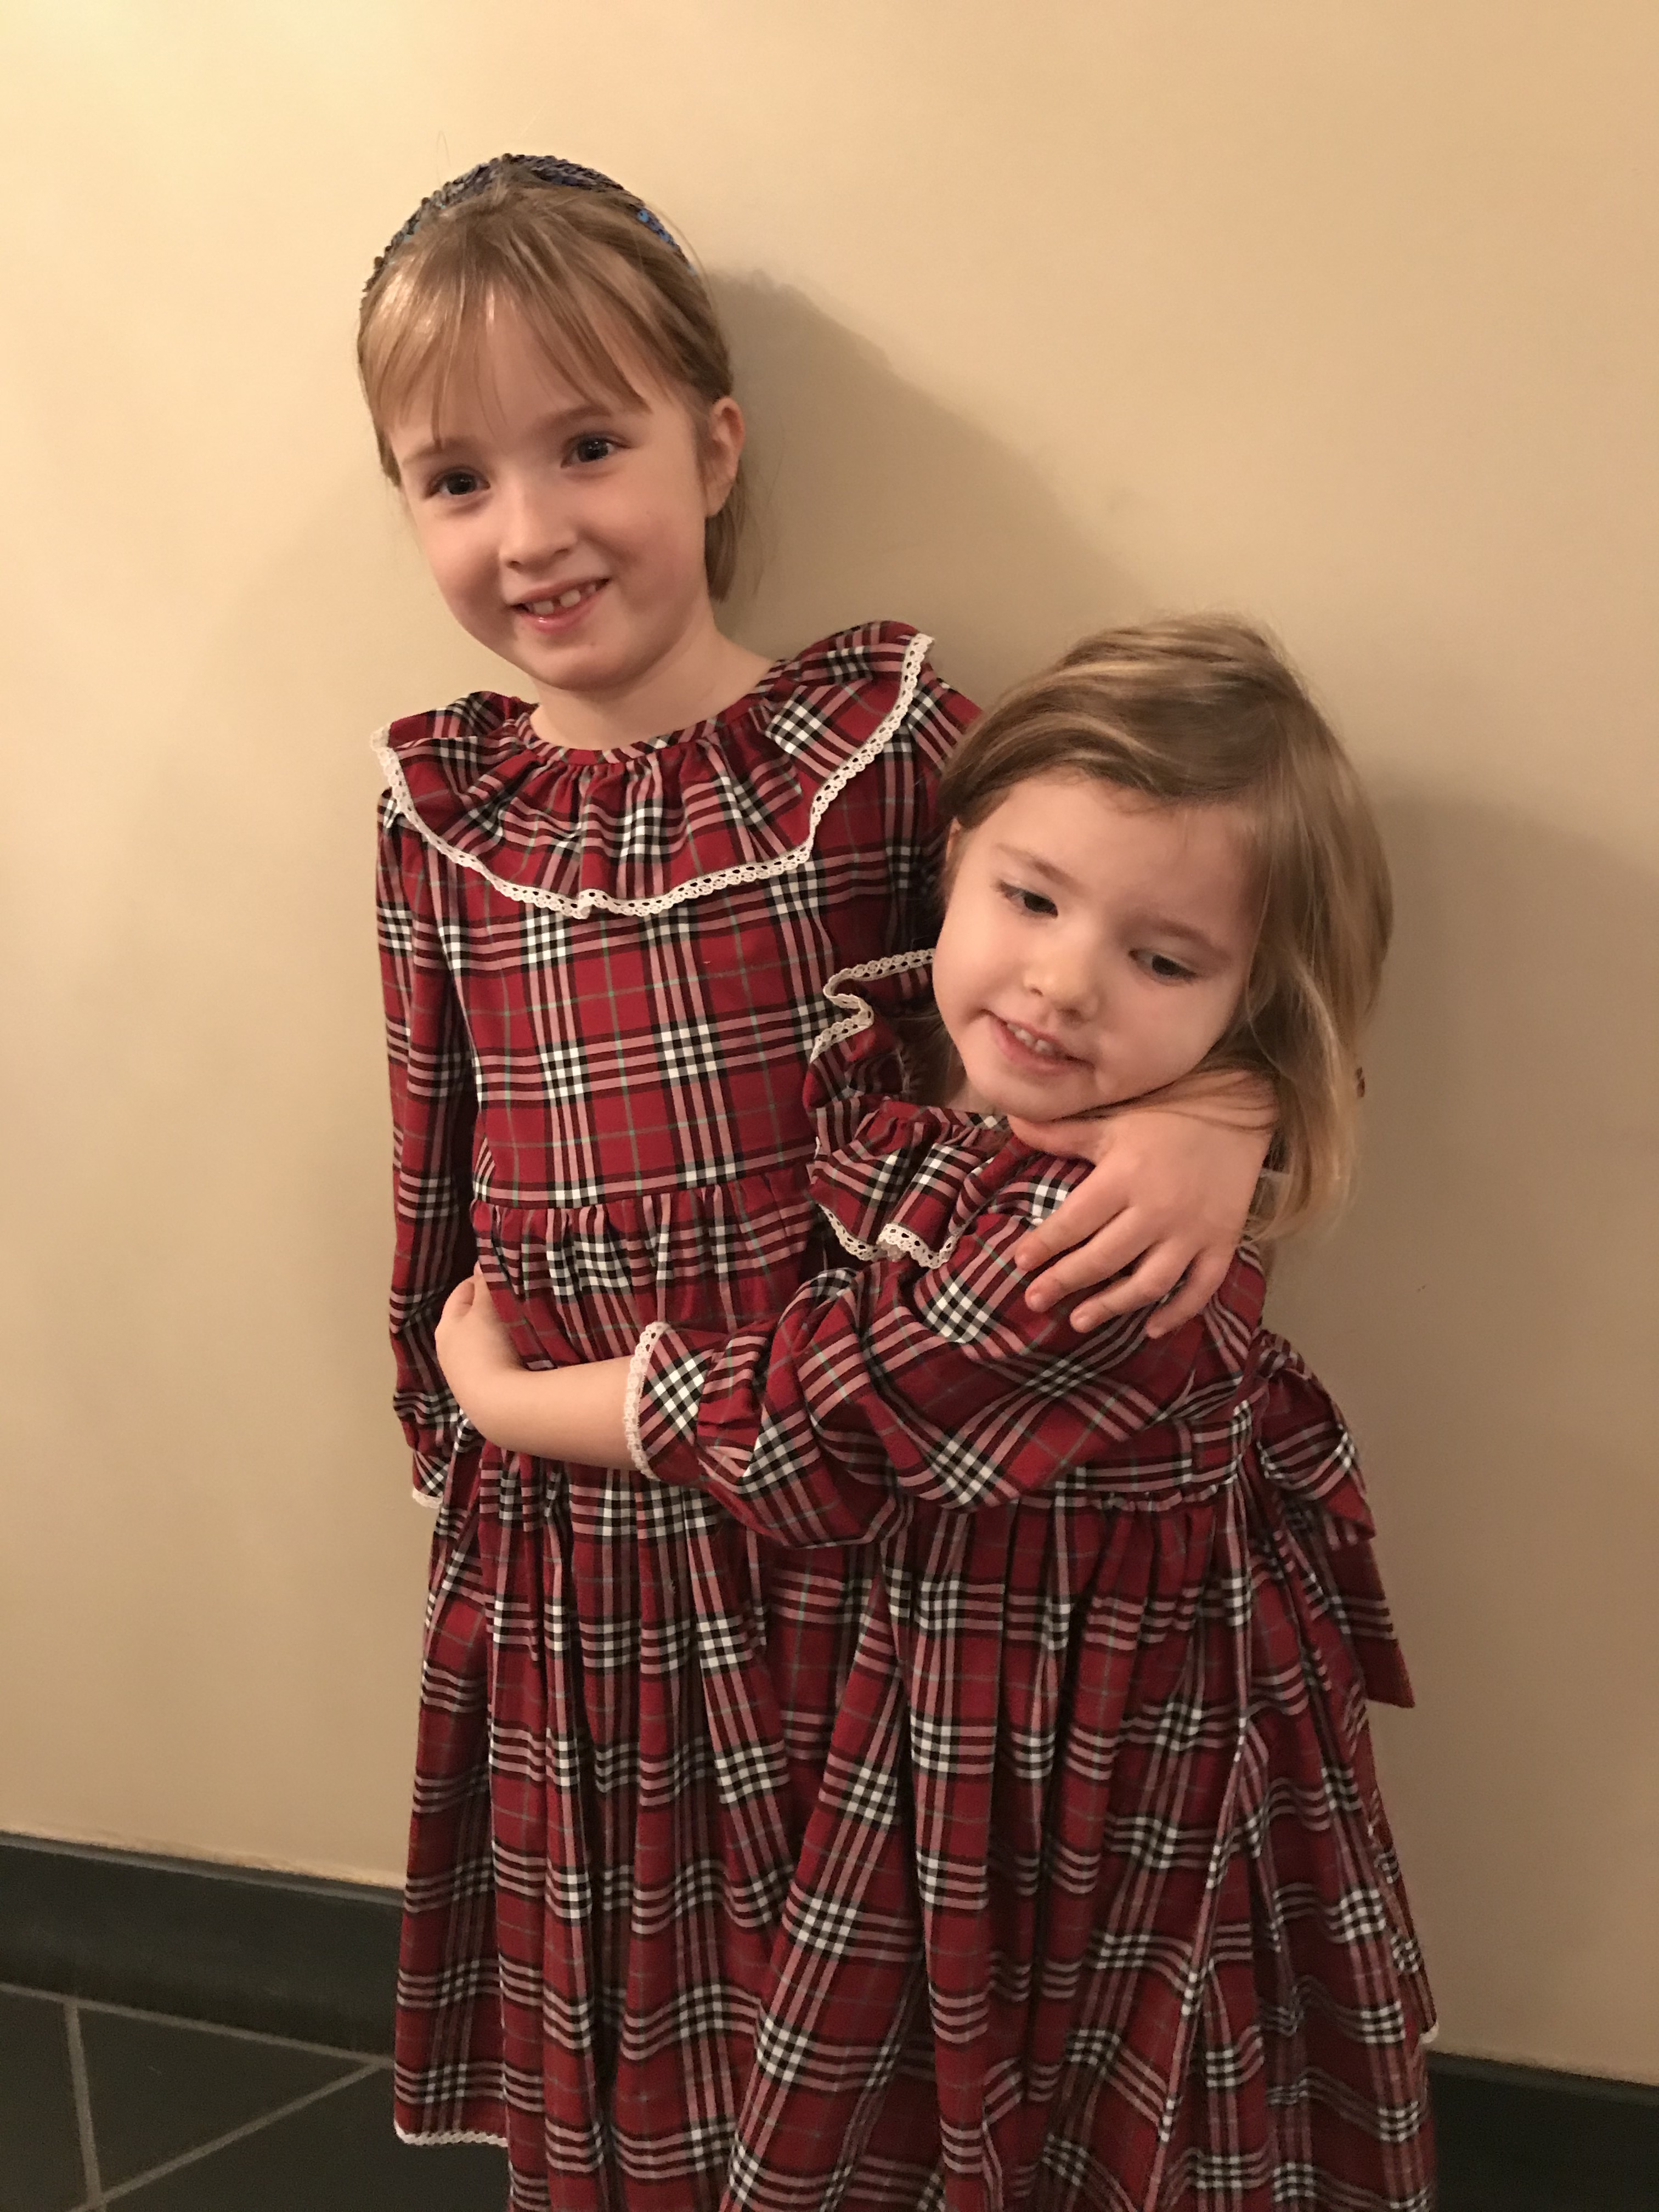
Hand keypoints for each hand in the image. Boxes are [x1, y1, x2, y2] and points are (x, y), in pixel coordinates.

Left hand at [435, 1266, 527, 1427]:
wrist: (502, 1405)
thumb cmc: (489, 1347)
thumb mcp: (487, 1307)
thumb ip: (485, 1281)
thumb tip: (481, 1260)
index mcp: (445, 1328)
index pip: (462, 1292)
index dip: (483, 1280)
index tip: (505, 1274)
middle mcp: (450, 1353)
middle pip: (474, 1320)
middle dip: (494, 1308)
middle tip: (519, 1297)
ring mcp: (467, 1378)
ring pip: (488, 1343)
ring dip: (503, 1333)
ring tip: (526, 1323)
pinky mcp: (485, 1395)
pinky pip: (499, 1362)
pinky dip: (509, 1354)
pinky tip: (526, 1352)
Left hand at [1009, 1076, 1272, 1336]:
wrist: (1238, 1110)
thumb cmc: (1165, 1117)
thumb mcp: (1110, 1123)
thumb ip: (1061, 1133)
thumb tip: (1012, 1123)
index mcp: (1124, 1177)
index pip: (1074, 1221)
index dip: (1044, 1245)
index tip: (1019, 1264)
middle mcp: (1156, 1209)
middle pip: (1104, 1258)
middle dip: (1064, 1282)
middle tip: (1034, 1301)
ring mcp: (1192, 1231)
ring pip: (1149, 1282)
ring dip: (1112, 1306)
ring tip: (1079, 1321)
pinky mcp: (1222, 1242)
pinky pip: (1201, 1288)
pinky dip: (1178, 1313)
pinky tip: (1151, 1329)